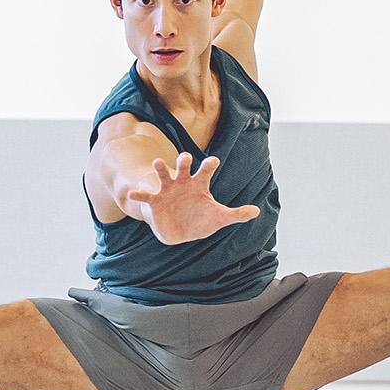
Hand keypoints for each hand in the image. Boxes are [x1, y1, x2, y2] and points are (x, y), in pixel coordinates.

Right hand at [125, 152, 261, 244]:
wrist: (180, 231)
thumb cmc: (200, 220)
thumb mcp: (219, 218)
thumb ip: (236, 214)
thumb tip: (256, 211)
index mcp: (199, 184)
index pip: (206, 170)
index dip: (209, 165)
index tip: (213, 161)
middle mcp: (183, 183)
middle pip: (183, 167)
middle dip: (184, 161)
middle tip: (185, 158)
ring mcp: (167, 190)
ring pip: (163, 174)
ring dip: (160, 168)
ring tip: (157, 163)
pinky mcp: (155, 202)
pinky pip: (146, 196)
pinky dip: (139, 194)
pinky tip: (133, 194)